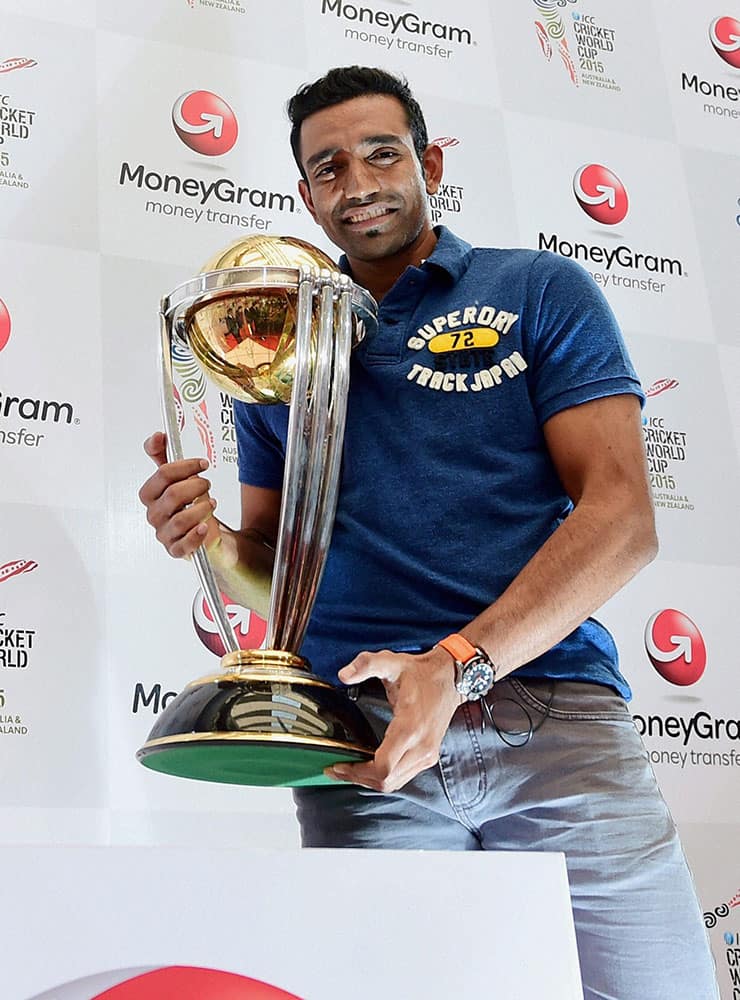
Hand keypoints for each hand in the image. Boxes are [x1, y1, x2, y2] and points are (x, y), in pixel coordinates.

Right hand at [138, 431, 217, 557]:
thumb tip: (157, 435)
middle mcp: (153, 514)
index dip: (186, 466)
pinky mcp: (176, 550)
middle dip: (196, 486)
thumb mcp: (178, 478)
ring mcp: (164, 534)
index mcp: (150, 494)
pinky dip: (195, 535)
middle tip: (207, 484)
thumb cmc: (190, 504)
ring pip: (180, 519)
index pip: (163, 475)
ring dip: (202, 508)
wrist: (206, 531)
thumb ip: (164, 456)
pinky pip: (183, 545)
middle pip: (173, 494)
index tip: (203, 464)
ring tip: (212, 504)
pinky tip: (204, 527)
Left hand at [326, 646, 461, 792]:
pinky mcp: (428, 756)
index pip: (383, 767)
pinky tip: (369, 766)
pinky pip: (402, 777)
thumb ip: (366, 664)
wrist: (450, 678)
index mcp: (410, 728)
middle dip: (358, 778)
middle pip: (386, 781)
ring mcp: (427, 754)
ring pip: (394, 783)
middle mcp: (422, 747)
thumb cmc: (421, 673)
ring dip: (370, 780)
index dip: (357, 771)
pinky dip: (384, 777)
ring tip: (349, 769)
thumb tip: (344, 675)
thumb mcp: (392, 662)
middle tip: (337, 769)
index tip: (338, 765)